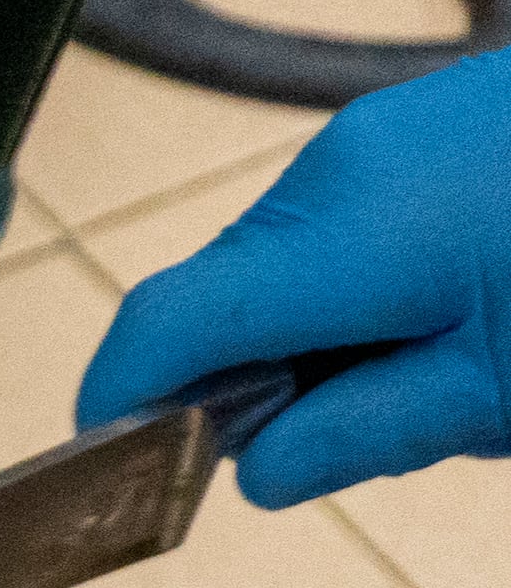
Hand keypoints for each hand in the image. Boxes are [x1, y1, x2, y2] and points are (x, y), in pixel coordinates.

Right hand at [76, 51, 510, 505]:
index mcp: (349, 236)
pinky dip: (362, 281)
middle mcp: (343, 165)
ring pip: (284, 255)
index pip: (166, 326)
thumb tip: (258, 471)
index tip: (115, 467)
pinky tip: (454, 314)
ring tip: (429, 376)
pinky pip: (348, 213)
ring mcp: (387, 129)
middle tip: (318, 452)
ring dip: (310, 332)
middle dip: (241, 380)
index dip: (120, 405)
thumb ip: (361, 436)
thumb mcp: (505, 396)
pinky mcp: (432, 116)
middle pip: (222, 290)